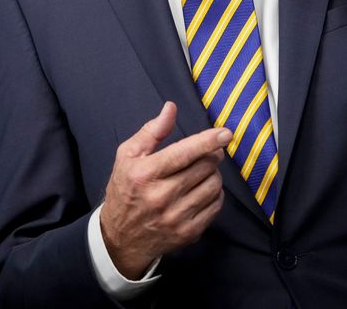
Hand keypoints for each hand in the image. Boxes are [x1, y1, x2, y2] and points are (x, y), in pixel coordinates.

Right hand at [99, 102, 231, 278]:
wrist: (120, 238)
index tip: (226, 133)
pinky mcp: (188, 233)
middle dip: (211, 155)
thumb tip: (171, 108)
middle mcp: (161, 196)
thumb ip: (152, 131)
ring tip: (201, 173)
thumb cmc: (125, 190)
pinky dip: (215, 195)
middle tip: (206, 154)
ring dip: (213, 174)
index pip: (184, 153)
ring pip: (213, 186)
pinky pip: (215, 206)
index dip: (208, 141)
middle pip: (204, 167)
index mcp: (145, 174)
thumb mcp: (128, 156)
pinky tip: (202, 191)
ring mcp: (176, 217)